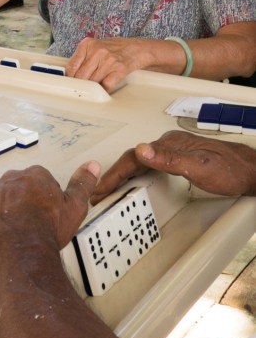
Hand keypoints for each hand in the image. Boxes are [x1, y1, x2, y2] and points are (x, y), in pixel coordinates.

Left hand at [0, 162, 100, 255]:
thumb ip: (82, 184)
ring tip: (15, 230)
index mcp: (36, 175)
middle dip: (24, 201)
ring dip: (6, 208)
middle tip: (31, 223)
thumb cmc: (50, 228)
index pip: (41, 182)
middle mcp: (12, 177)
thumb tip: (93, 164)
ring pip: (1, 197)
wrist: (22, 249)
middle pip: (20, 187)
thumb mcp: (74, 207)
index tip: (47, 215)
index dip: (45, 200)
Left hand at [66, 37, 144, 91]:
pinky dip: (104, 89)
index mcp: (87, 44)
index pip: (71, 66)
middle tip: (83, 86)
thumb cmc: (114, 48)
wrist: (137, 49)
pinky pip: (106, 85)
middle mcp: (97, 51)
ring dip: (93, 86)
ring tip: (96, 84)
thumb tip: (69, 74)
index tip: (70, 82)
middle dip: (81, 83)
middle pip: (81, 76)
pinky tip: (105, 86)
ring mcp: (108, 61)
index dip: (70, 77)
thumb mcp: (94, 46)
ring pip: (92, 82)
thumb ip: (82, 57)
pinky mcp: (119, 70)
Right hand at [92, 130, 255, 203]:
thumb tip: (141, 149)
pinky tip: (134, 180)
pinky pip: (148, 165)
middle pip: (132, 159)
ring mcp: (172, 152)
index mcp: (167, 145)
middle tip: (97, 192)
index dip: (113, 174)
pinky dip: (134, 174)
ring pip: (139, 162)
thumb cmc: (231, 170)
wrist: (252, 171)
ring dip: (121, 175)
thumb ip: (169, 159)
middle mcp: (167, 146)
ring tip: (108, 188)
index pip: (133, 158)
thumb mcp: (199, 167)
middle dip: (112, 176)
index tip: (100, 188)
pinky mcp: (177, 160)